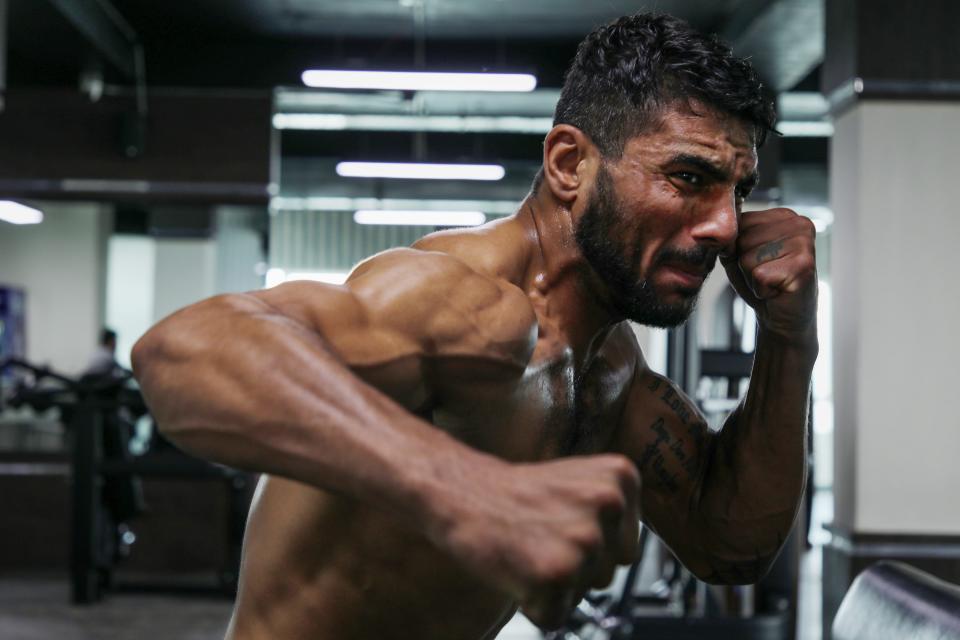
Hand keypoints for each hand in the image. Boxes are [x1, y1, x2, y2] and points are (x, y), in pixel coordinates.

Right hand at [433, 454, 640, 629]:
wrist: (459, 492)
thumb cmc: (514, 493)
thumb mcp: (580, 481)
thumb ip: (613, 513)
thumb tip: (628, 555)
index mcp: (620, 477)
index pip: (625, 547)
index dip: (588, 546)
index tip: (556, 521)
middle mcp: (609, 504)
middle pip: (607, 573)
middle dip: (573, 565)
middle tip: (537, 535)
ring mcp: (584, 539)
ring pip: (583, 594)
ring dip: (554, 584)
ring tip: (527, 548)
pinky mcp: (556, 573)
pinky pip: (555, 616)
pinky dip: (533, 605)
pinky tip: (515, 569)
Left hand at [720, 208, 817, 343]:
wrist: (783, 317)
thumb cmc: (762, 283)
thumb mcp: (737, 254)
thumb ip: (726, 239)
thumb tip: (706, 233)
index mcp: (784, 215)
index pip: (739, 222)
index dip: (738, 249)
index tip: (758, 261)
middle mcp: (798, 223)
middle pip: (742, 240)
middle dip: (745, 265)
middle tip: (766, 275)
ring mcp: (803, 243)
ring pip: (748, 258)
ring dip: (753, 277)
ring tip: (771, 281)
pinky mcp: (803, 265)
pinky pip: (759, 275)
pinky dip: (761, 289)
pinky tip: (777, 291)